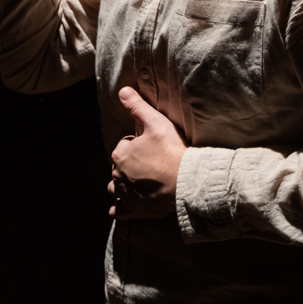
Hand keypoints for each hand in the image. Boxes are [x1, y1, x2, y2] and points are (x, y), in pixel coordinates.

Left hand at [108, 87, 188, 219]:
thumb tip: (122, 91)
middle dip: (130, 164)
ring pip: (115, 188)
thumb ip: (137, 106)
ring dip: (122, 185)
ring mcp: (125, 195)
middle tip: (150, 162)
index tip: (152, 145)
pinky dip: (119, 208)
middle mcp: (118, 175)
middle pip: (119, 167)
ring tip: (137, 182)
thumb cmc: (172, 150)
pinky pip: (118, 212)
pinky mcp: (134, 210)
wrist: (187, 181)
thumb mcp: (156, 122)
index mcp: (120, 154)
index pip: (124, 145)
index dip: (138, 143)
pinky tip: (124, 206)